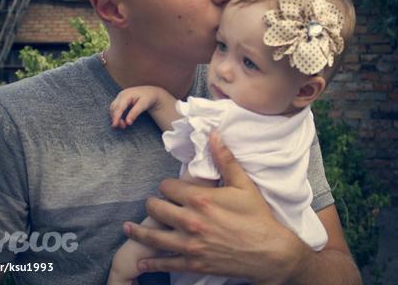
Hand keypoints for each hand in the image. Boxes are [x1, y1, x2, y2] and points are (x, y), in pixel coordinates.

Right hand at [109, 86, 161, 128]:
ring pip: (113, 108)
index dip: (116, 116)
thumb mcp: (144, 105)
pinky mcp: (120, 100)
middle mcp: (121, 95)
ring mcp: (120, 97)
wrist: (150, 92)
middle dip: (116, 118)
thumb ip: (135, 113)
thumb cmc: (148, 98)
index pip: (119, 107)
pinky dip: (117, 115)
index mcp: (127, 94)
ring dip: (115, 117)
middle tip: (123, 127)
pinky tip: (122, 120)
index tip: (115, 125)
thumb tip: (128, 122)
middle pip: (114, 108)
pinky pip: (115, 108)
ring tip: (123, 125)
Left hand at [123, 133, 306, 283]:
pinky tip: (142, 262)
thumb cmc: (257, 217)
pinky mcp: (193, 263)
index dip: (166, 186)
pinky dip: (152, 262)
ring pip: (154, 236)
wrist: (270, 253)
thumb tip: (213, 134)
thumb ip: (225, 159)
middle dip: (153, 204)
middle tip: (153, 204)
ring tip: (128, 228)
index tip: (169, 188)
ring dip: (139, 232)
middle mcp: (190, 221)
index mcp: (200, 199)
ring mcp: (189, 245)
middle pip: (156, 209)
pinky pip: (166, 262)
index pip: (168, 187)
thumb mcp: (243, 185)